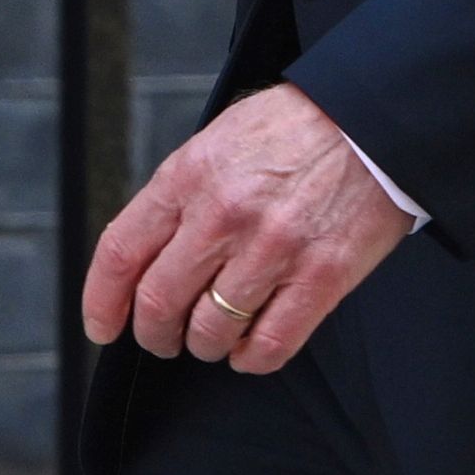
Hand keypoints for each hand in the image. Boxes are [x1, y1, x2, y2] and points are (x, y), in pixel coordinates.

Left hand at [79, 85, 411, 373]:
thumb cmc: (297, 125)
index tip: (103, 326)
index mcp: (191, 175)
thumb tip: (149, 253)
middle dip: (154, 334)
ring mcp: (272, 249)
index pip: (122, 252)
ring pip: (210, 332)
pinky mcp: (320, 276)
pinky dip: (251, 358)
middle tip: (165, 338)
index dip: (102, 301)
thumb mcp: (220, 138)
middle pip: (159, 304)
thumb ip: (181, 193)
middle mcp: (223, 214)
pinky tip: (251, 348)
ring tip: (217, 335)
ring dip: (206, 345)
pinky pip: (269, 345)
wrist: (372, 117)